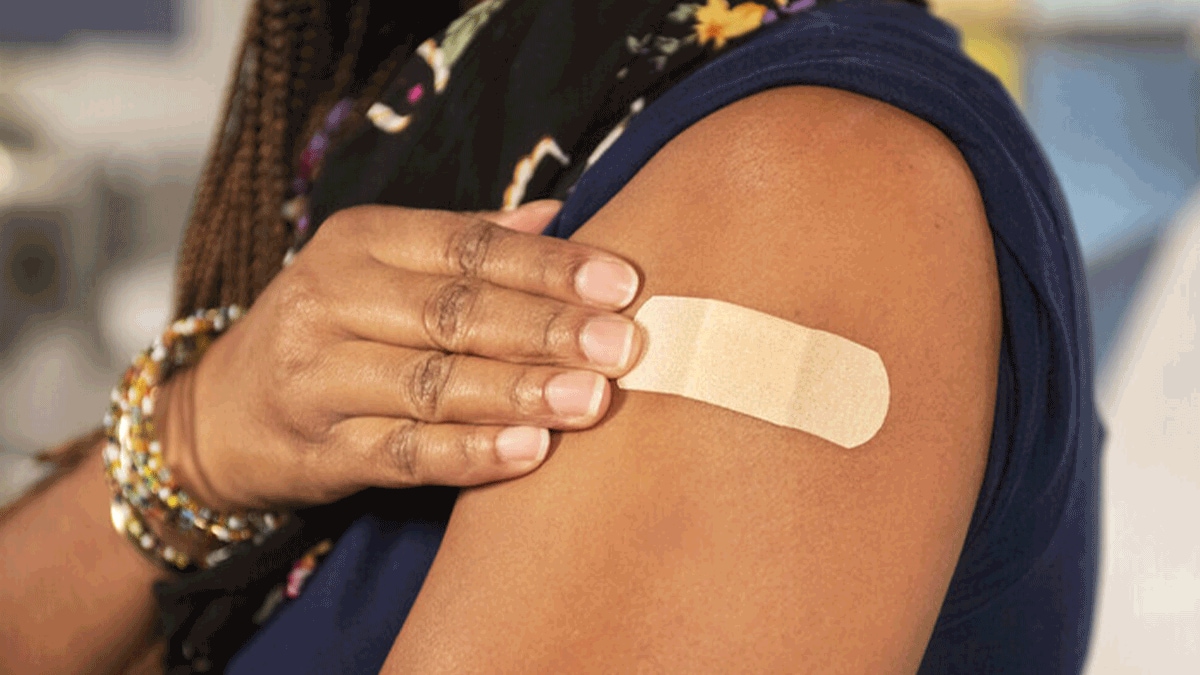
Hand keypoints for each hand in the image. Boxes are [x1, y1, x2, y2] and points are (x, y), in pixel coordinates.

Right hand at [158, 201, 643, 510]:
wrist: (218, 415)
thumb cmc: (330, 329)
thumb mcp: (381, 266)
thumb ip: (467, 241)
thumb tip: (559, 214)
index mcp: (358, 240)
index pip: (466, 246)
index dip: (547, 265)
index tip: (621, 282)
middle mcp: (330, 299)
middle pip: (454, 312)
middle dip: (545, 328)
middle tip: (620, 345)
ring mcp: (317, 378)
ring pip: (432, 383)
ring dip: (517, 391)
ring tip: (590, 399)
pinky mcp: (317, 450)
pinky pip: (404, 453)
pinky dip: (470, 454)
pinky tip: (530, 452)